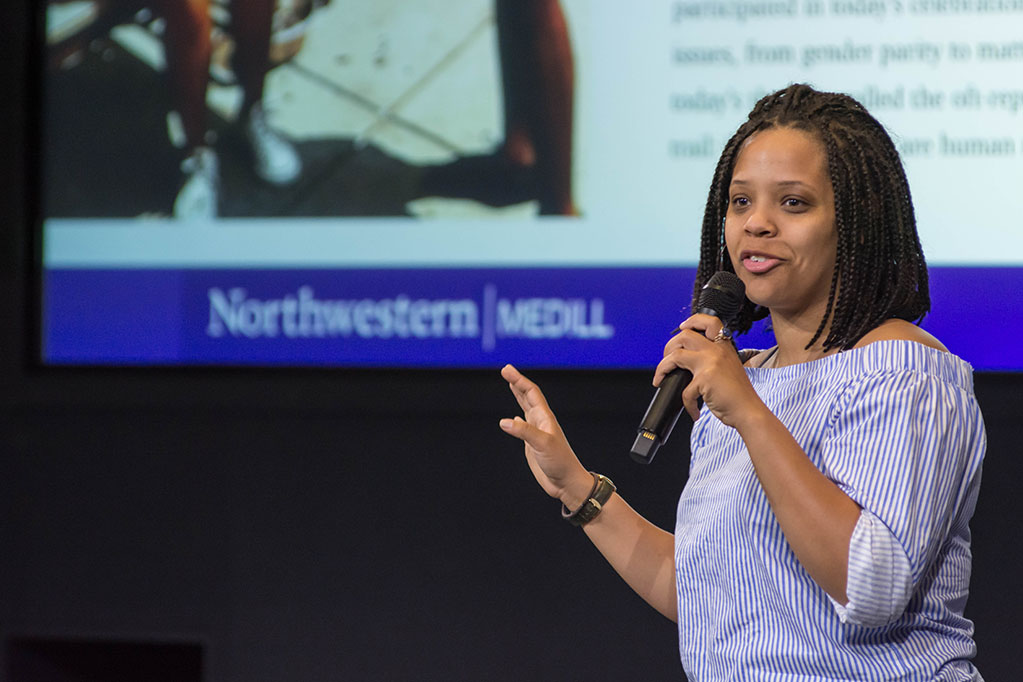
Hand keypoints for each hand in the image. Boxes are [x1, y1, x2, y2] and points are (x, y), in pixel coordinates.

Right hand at [499, 364, 592, 507]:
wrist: (566, 482)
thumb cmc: (559, 462)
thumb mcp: (542, 444)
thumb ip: (524, 432)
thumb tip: (504, 421)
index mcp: (545, 418)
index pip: (531, 392)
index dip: (519, 380)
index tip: (506, 370)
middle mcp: (541, 422)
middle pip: (528, 396)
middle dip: (517, 383)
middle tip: (506, 370)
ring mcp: (537, 432)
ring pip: (526, 409)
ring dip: (518, 396)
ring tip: (511, 385)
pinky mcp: (532, 444)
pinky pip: (523, 427)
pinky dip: (516, 421)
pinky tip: (513, 420)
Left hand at [653, 314, 764, 425]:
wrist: (749, 411)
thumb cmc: (738, 395)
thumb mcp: (728, 368)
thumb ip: (712, 359)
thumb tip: (687, 359)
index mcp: (724, 347)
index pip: (710, 322)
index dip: (693, 321)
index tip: (682, 326)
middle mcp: (718, 351)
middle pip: (685, 336)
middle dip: (669, 347)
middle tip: (667, 360)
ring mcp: (711, 363)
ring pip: (676, 355)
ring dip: (662, 368)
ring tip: (661, 379)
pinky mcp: (705, 379)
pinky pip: (685, 390)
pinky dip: (686, 403)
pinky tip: (693, 410)